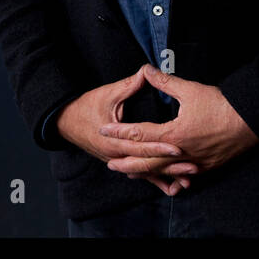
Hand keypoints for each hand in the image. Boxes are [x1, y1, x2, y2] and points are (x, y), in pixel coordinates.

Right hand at [56, 67, 198, 194]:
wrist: (66, 122)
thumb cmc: (86, 106)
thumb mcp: (108, 94)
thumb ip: (130, 85)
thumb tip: (146, 71)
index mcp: (114, 140)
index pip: (141, 145)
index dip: (160, 147)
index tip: (178, 148)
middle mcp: (116, 155)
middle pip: (147, 164)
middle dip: (170, 166)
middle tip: (192, 167)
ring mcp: (118, 162)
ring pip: (146, 173)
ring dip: (167, 177)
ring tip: (188, 182)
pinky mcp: (121, 162)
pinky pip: (141, 174)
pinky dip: (157, 180)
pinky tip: (173, 187)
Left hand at [100, 64, 258, 178]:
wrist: (250, 121)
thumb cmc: (221, 105)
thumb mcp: (191, 90)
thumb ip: (165, 82)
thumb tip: (146, 70)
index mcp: (174, 133)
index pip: (139, 133)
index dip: (119, 131)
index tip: (104, 129)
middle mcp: (180, 152)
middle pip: (147, 161)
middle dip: (127, 162)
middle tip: (110, 163)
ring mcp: (194, 163)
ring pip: (163, 172)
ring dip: (145, 172)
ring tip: (130, 172)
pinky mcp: (205, 166)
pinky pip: (182, 176)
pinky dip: (169, 177)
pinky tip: (163, 179)